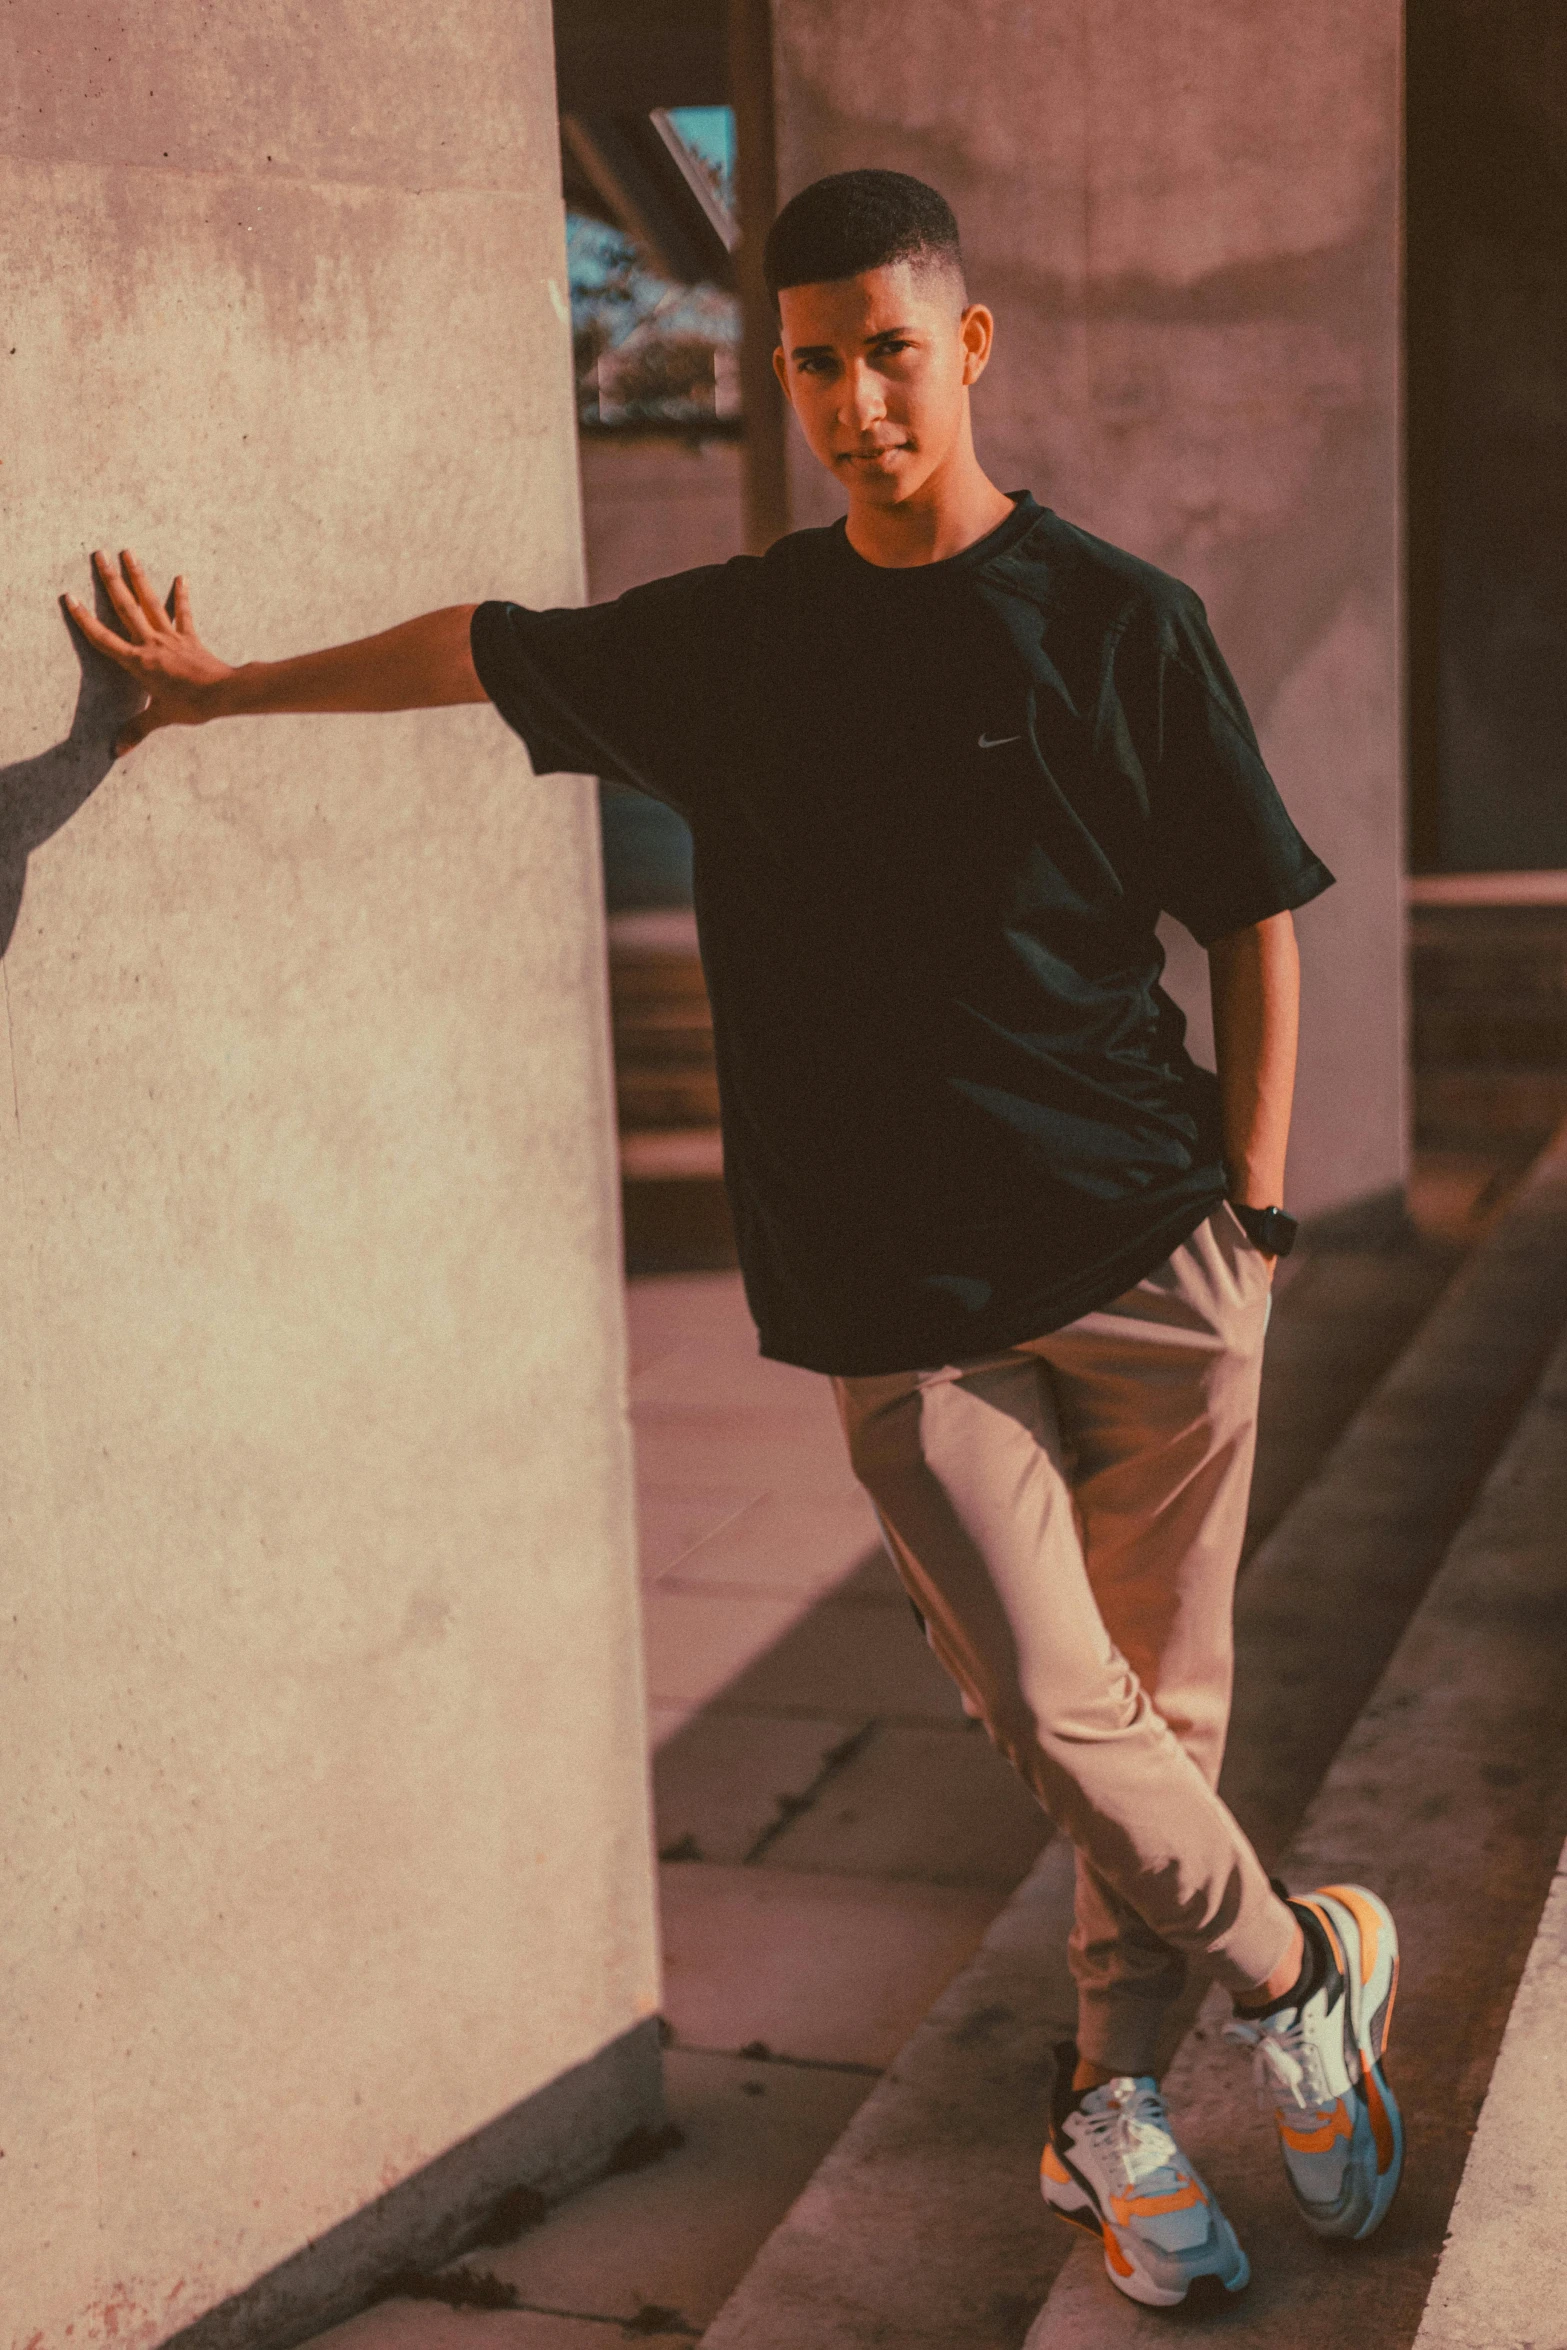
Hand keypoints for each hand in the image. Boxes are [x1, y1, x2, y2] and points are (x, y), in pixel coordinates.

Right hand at [63, 550, 234, 755]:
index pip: (104, 639)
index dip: (85, 619)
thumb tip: (116, 751)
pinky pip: (184, 613)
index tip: (69, 597)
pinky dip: (182, 596)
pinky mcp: (190, 637)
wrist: (225, 694)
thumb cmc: (191, 705)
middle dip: (110, 579)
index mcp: (138, 662)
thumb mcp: (160, 717)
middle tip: (98, 553)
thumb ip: (137, 730)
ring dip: (138, 576)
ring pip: (150, 601)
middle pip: (126, 607)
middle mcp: (151, 643)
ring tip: (128, 551)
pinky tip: (180, 577)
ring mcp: (171, 637)